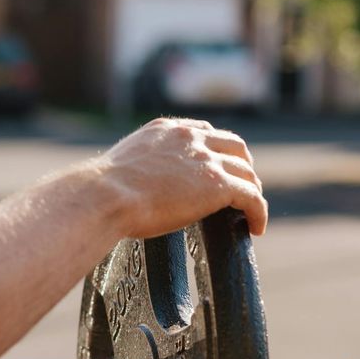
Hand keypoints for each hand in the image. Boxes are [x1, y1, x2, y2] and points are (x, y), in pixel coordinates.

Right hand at [98, 117, 267, 237]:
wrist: (104, 196)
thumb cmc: (100, 193)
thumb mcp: (119, 170)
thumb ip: (133, 172)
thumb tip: (121, 193)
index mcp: (165, 130)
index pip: (203, 132)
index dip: (216, 151)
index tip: (216, 168)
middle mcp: (189, 137)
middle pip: (233, 145)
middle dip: (241, 166)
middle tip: (242, 188)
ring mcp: (206, 159)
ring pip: (246, 171)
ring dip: (252, 189)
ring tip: (251, 211)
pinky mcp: (218, 184)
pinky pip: (251, 197)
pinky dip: (259, 211)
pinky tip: (256, 228)